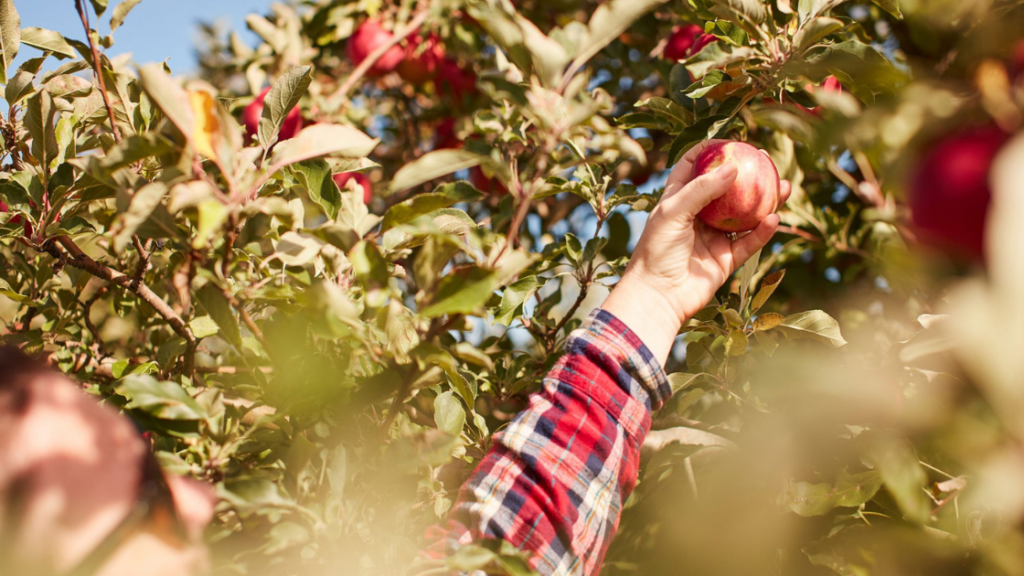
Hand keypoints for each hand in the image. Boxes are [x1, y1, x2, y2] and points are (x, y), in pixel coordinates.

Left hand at [602, 140, 791, 363]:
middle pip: (727, 189)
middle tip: (768, 160)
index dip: (711, 151)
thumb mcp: (674, 212)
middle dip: (748, 173)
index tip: (733, 140)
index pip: (694, 167)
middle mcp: (697, 216)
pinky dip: (763, 231)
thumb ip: (702, 188)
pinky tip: (775, 218)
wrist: (657, 296)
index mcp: (678, 200)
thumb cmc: (656, 251)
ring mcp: (713, 238)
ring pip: (745, 215)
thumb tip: (734, 166)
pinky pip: (750, 242)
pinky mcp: (726, 260)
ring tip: (784, 185)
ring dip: (765, 200)